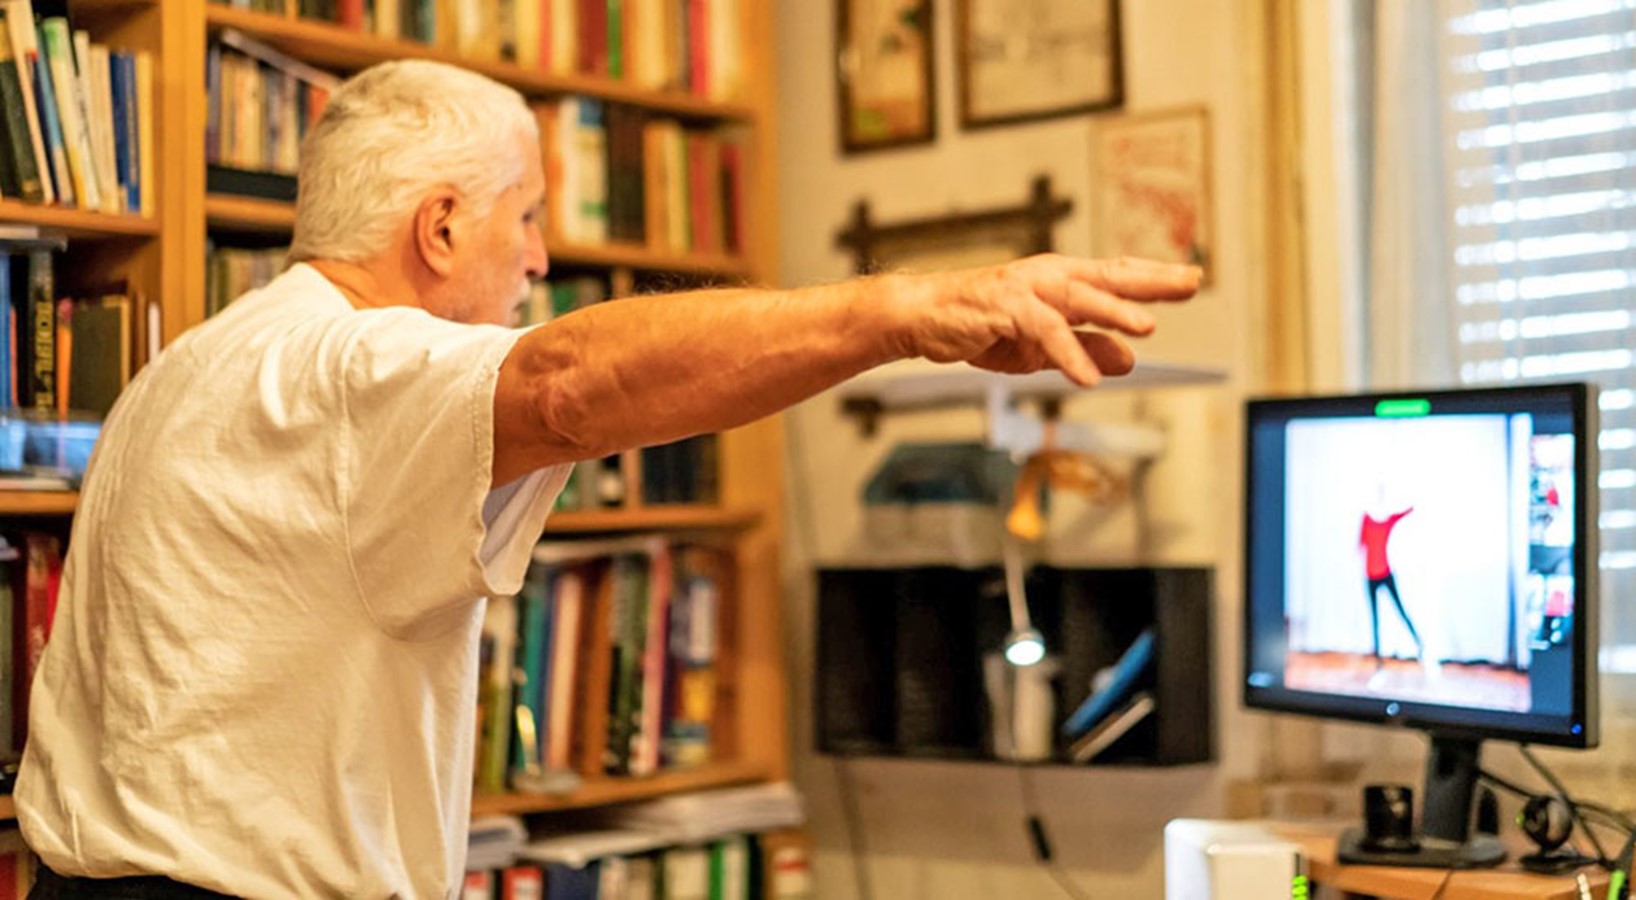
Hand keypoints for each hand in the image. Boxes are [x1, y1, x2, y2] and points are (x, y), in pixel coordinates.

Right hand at [892, 254, 1200, 385]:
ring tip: (1146, 327)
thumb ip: (1086, 348)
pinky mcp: (1005, 308)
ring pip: (1079, 298)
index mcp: (1061, 282)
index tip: (1192, 278)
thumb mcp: (1042, 348)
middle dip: (1151, 280)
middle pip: (1108, 277)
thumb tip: (1129, 359)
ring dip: (1113, 312)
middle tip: (1190, 282)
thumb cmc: (981, 327)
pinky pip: (1043, 331)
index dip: (1155, 276)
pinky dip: (1067, 353)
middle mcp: (1049, 277)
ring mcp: (1027, 289)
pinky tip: (1087, 376)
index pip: (1116, 276)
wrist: (923, 319)